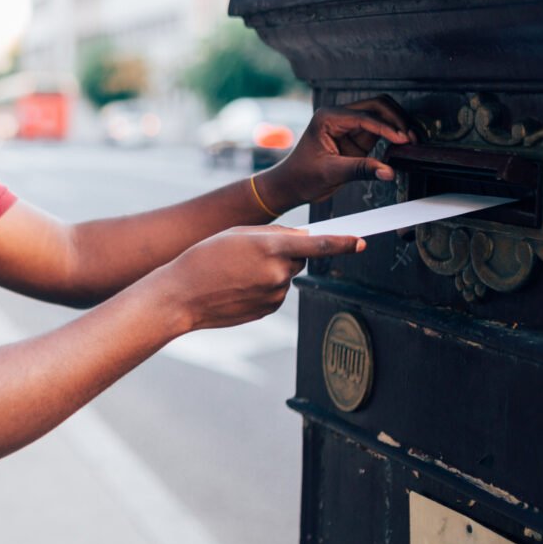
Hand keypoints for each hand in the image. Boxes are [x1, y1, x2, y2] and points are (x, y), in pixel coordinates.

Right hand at [154, 225, 363, 332]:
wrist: (182, 296)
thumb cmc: (204, 258)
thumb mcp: (237, 234)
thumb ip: (274, 234)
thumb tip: (303, 238)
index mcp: (270, 247)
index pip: (319, 245)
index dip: (343, 242)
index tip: (361, 242)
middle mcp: (277, 272)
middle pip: (300, 257)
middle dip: (285, 252)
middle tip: (252, 252)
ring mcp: (274, 294)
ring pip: (285, 275)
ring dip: (270, 270)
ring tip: (237, 272)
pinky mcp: (268, 309)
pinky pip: (275, 292)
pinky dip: (262, 286)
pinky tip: (238, 286)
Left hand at [258, 96, 417, 210]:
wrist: (290, 185)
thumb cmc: (301, 176)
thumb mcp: (331, 173)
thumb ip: (361, 170)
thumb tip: (389, 171)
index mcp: (327, 118)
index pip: (365, 116)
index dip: (387, 127)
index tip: (403, 140)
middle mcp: (338, 116)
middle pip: (377, 106)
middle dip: (397, 119)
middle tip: (412, 138)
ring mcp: (348, 126)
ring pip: (381, 114)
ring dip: (398, 125)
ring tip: (412, 141)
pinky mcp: (356, 138)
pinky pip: (380, 130)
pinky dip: (393, 135)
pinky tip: (403, 145)